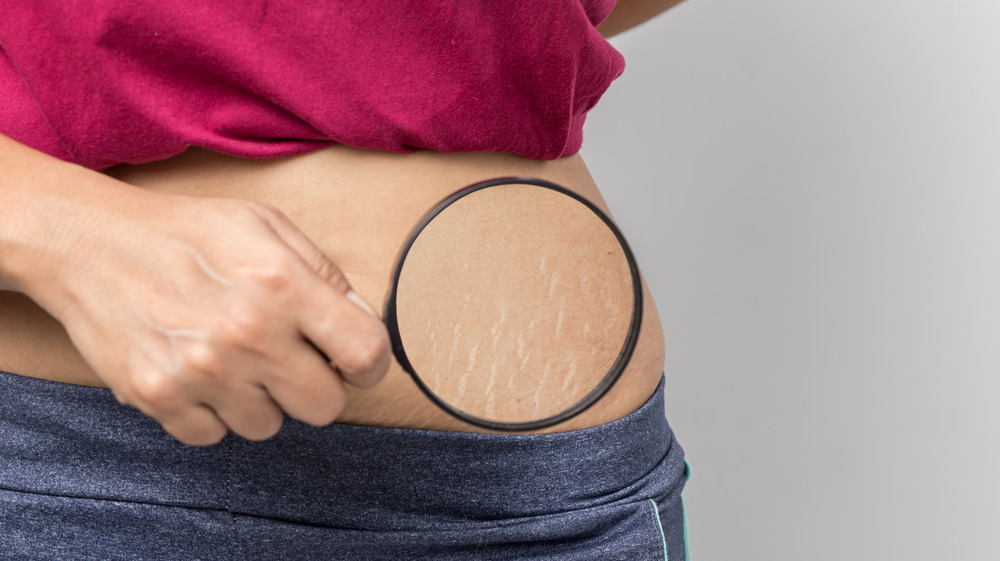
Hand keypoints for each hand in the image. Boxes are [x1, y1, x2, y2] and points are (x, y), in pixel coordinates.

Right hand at [18, 184, 389, 445]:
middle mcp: (246, 334)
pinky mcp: (159, 398)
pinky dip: (212, 411)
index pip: (366, 353)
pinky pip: (214, 435)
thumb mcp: (266, 226)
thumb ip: (324, 274)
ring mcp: (200, 372)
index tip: (358, 361)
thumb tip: (362, 320)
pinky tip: (200, 372)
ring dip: (261, 400)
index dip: (371, 363)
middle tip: (291, 359)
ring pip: (269, 426)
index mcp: (282, 285)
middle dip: (317, 386)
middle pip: (325, 406)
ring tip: (235, 358)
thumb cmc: (186, 232)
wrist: (89, 242)